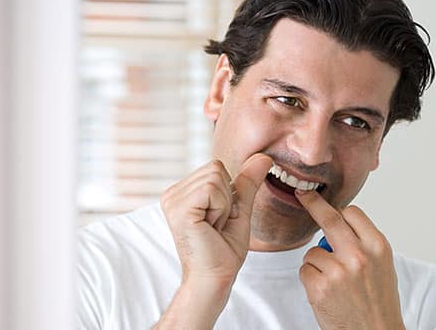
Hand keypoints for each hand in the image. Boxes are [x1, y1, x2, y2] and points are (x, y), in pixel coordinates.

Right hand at [161, 153, 271, 285]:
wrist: (214, 278)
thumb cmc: (223, 251)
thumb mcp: (239, 210)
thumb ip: (247, 183)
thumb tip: (263, 157)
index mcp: (182, 192)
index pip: (216, 166)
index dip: (228, 193)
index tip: (220, 219)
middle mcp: (172, 194)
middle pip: (216, 167)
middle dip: (226, 197)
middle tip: (216, 224)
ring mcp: (172, 200)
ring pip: (216, 176)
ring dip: (224, 205)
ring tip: (212, 227)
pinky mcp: (179, 208)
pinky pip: (213, 189)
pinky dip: (221, 208)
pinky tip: (210, 227)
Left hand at [296, 190, 404, 329]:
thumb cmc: (379, 302)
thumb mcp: (383, 265)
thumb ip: (363, 242)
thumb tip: (339, 223)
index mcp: (378, 246)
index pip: (352, 213)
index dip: (339, 212)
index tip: (327, 204)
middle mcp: (359, 255)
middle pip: (329, 218)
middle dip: (313, 203)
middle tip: (303, 194)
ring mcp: (338, 271)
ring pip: (313, 251)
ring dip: (317, 263)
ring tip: (334, 282)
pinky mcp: (320, 287)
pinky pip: (305, 270)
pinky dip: (311, 279)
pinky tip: (326, 292)